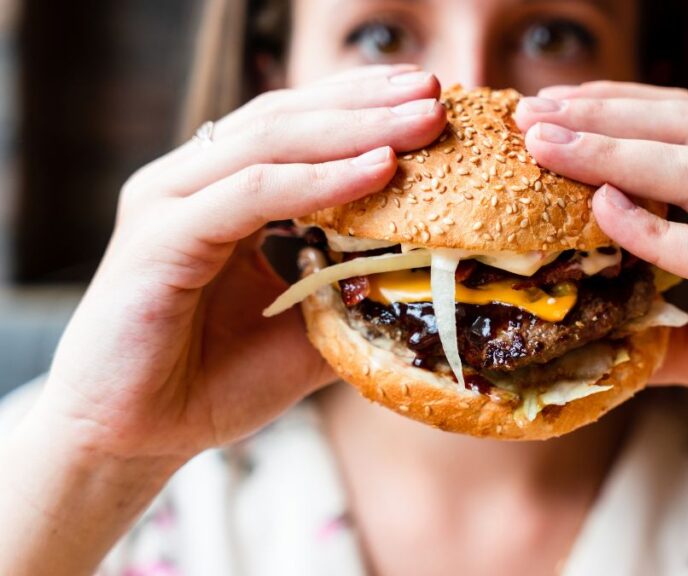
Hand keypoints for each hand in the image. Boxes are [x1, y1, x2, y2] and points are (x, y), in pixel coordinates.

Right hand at [36, 65, 446, 463]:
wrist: (138, 438)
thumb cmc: (216, 380)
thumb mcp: (309, 325)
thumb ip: (358, 289)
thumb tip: (439, 275)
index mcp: (222, 190)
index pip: (297, 124)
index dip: (363, 103)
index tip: (430, 95)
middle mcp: (192, 182)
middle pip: (288, 117)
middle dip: (368, 102)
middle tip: (436, 89)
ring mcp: (170, 202)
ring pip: (271, 142)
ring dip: (355, 128)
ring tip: (422, 119)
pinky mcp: (159, 237)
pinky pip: (251, 194)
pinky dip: (318, 181)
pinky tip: (378, 168)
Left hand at [515, 81, 687, 463]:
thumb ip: (660, 321)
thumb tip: (587, 329)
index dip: (617, 108)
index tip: (551, 109)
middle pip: (687, 129)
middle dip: (601, 119)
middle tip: (531, 115)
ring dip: (615, 154)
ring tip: (548, 147)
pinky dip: (659, 231)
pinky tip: (605, 212)